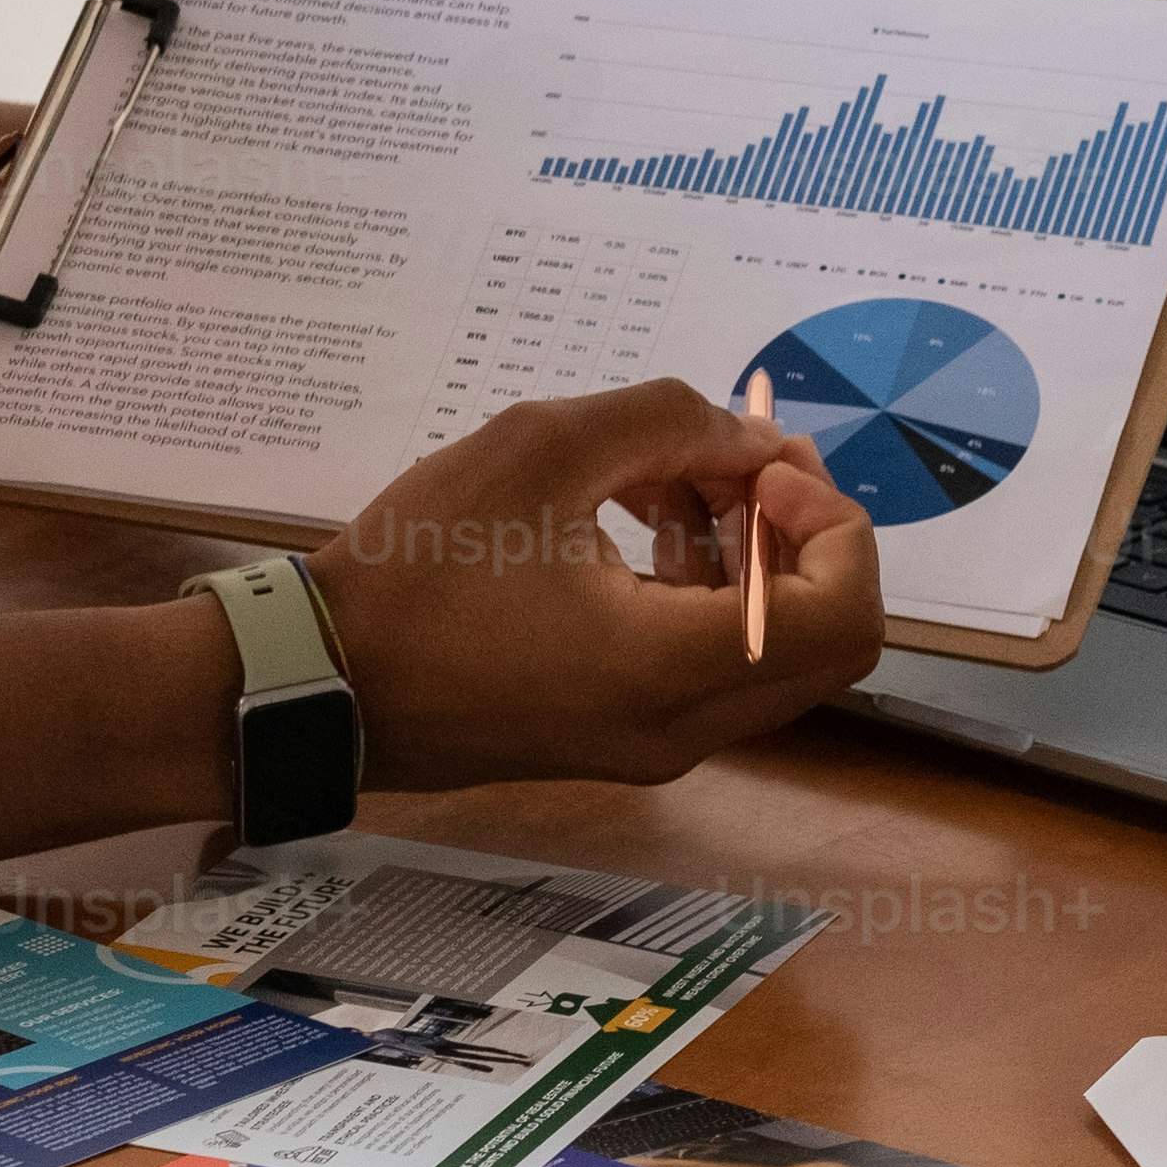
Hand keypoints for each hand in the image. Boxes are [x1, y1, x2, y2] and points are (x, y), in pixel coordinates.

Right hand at [316, 380, 881, 790]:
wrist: (323, 679)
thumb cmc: (418, 569)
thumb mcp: (539, 448)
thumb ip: (670, 422)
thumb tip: (752, 444)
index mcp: (672, 668)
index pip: (843, 615)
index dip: (834, 523)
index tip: (761, 468)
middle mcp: (684, 727)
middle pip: (824, 635)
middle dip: (799, 532)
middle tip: (737, 461)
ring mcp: (657, 743)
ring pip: (770, 648)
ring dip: (750, 553)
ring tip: (669, 478)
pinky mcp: (625, 737)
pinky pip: (713, 666)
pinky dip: (706, 590)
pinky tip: (639, 523)